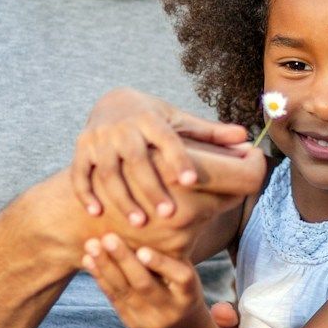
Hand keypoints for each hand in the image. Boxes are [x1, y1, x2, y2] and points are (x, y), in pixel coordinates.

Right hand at [74, 89, 249, 226]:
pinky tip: (97, 213)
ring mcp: (99, 139)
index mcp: (150, 118)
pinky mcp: (81, 150)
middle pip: (137, 159)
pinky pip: (82, 174)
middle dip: (152, 187)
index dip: (178, 158)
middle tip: (170, 215)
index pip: (167, 139)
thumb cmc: (153, 120)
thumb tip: (246, 139)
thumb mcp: (178, 121)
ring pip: (109, 171)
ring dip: (123, 197)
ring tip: (139, 222)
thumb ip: (210, 133)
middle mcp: (123, 127)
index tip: (191, 181)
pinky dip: (87, 193)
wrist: (109, 104)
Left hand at [82, 233, 207, 327]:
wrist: (179, 324)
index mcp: (190, 294)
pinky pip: (114, 298)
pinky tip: (89, 261)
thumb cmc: (180, 284)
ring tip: (92, 245)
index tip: (143, 250)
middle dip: (124, 260)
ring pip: (124, 291)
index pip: (179, 278)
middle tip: (108, 238)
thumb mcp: (184, 270)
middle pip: (144, 284)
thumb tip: (148, 215)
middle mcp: (172, 310)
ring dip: (105, 266)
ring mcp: (151, 321)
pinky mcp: (132, 324)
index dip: (160, 264)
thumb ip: (171, 252)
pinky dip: (100, 278)